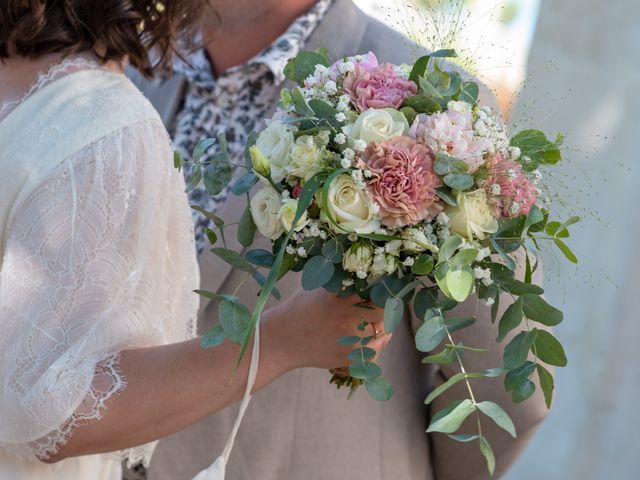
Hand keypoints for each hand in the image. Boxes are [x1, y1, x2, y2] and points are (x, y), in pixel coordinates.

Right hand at [262, 289, 391, 371]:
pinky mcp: (350, 358)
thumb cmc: (301, 308)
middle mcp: (349, 318)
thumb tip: (373, 274)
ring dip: (384, 325)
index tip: (386, 288)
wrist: (282, 340)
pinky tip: (369, 336)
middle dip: (386, 306)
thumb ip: (345, 281)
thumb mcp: (320, 286)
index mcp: (341, 296)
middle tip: (385, 303)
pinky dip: (376, 343)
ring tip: (377, 320)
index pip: (378, 290)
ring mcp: (351, 340)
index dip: (386, 289)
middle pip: (385, 311)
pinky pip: (376, 351)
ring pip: (384, 332)